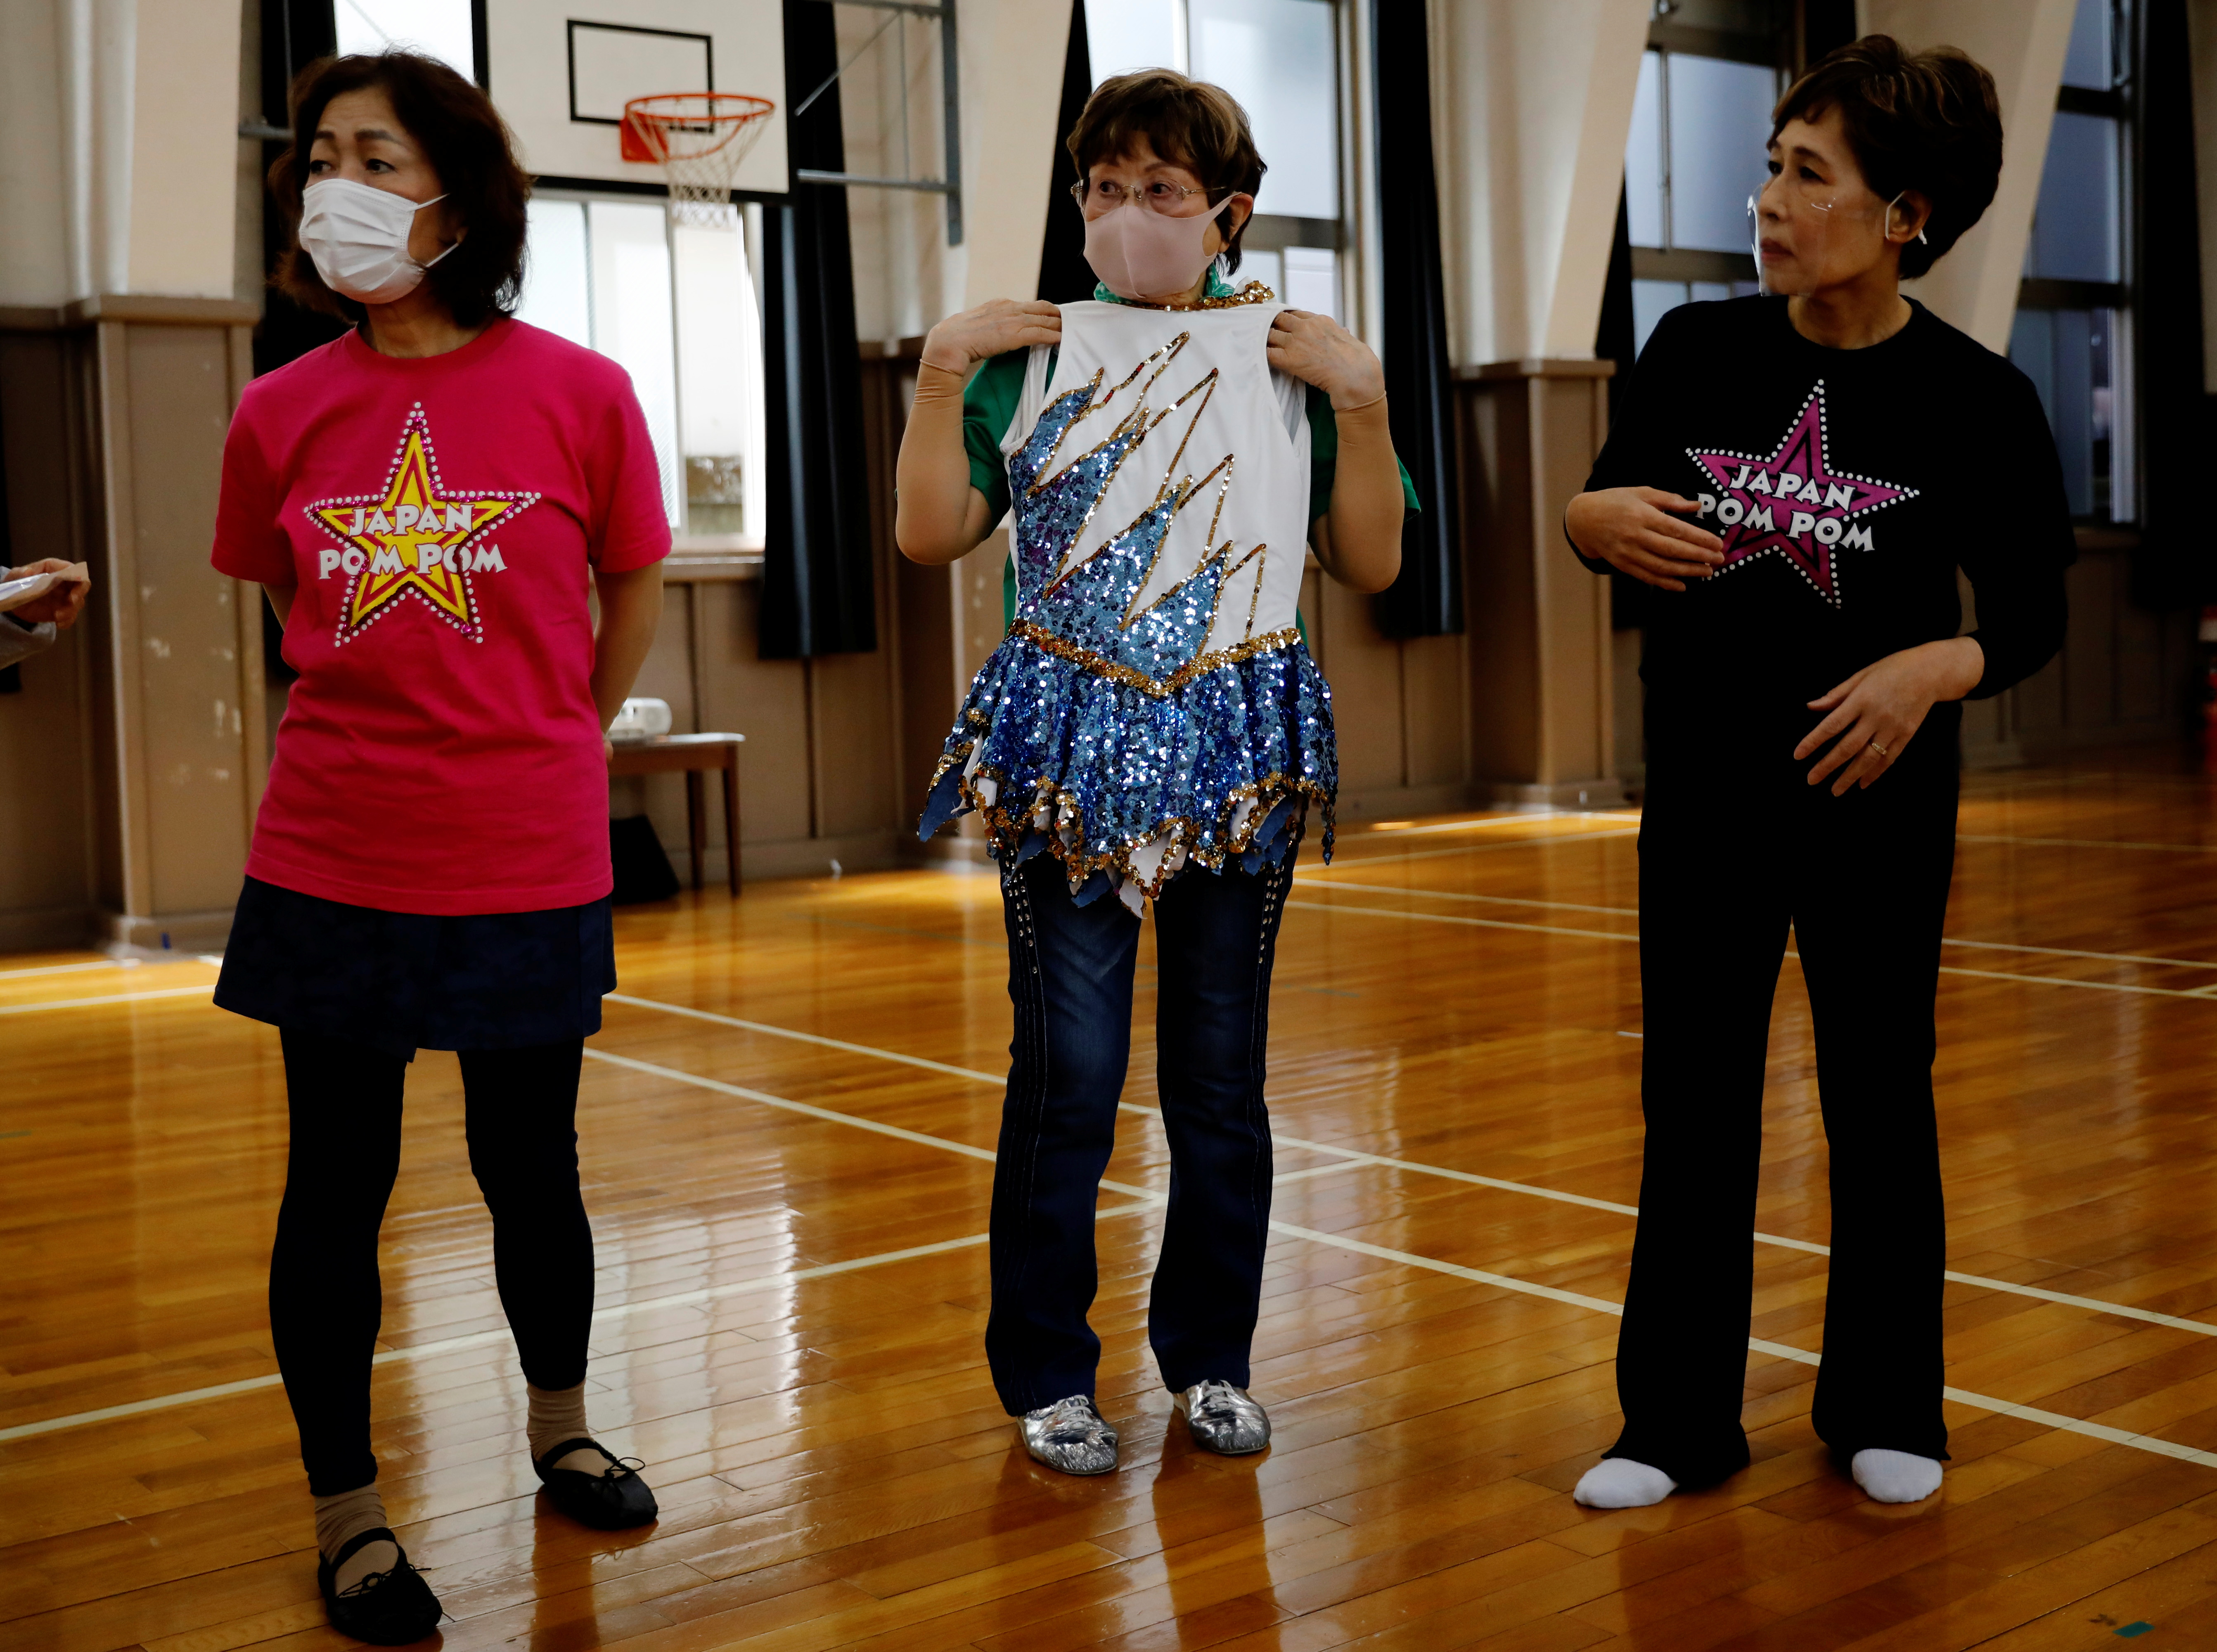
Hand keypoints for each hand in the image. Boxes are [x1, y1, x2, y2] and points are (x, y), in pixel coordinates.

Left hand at [5, 560, 90, 627]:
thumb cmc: (16, 584)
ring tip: (57, 616)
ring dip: (71, 610)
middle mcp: (64, 582)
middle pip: (82, 585)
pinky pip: (71, 617)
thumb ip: (19, 573)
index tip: (73, 582)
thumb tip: (28, 572)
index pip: (71, 569)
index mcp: (54, 569)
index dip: (76, 575)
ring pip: (78, 603)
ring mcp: (65, 597)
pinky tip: (58, 624)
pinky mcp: (63, 611)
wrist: (14, 602)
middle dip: (79, 594)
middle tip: (72, 601)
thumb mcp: (14, 576)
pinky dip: (67, 621)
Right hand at [919, 299, 1061, 375]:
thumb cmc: (958, 339)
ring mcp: (1012, 319)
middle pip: (1041, 308)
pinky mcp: (1014, 334)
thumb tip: (1001, 333)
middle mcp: (1008, 307)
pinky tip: (1062, 339)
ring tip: (1072, 330)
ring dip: (1059, 325)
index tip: (1054, 316)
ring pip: (1044, 320)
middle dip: (1057, 315)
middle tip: (1071, 322)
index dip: (1043, 311)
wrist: (948, 343)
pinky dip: (1054, 336)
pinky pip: (1041, 333)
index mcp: (1000, 304)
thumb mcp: (979, 326)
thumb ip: (993, 324)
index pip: (1028, 305)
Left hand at [1265, 310, 1384, 408]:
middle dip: (1272, 324)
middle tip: (1266, 333)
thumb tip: (1344, 331)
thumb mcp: (1349, 339)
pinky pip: (1267, 352)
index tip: (1283, 326)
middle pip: (1279, 319)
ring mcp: (1295, 341)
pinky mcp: (1288, 358)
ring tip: (1261, 346)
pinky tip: (1261, 357)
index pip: (1296, 314)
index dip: (1288, 320)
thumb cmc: (1356, 361)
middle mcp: (1305, 327)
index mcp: (1320, 321)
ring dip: (1264, 339)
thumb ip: (1341, 333)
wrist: (1354, 376)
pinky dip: (1262, 354)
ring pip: (1269, 333)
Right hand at [1564, 488, 1722, 591]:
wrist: (1583, 519)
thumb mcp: (1642, 492)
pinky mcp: (1622, 565)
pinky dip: (1665, 583)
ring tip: (1707, 572)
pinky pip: (1646, 577)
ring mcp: (1627, 553)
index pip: (1676, 529)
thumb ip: (1669, 500)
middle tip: (1719, 559)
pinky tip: (1682, 585)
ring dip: (1687, 571)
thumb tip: (1696, 506)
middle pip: (1672, 550)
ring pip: (1661, 566)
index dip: (1699, 538)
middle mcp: (1635, 536)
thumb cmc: (1615, 501)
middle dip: (1699, 556)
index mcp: (1642, 515)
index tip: (1717, 543)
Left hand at [1795, 638, 1984, 793]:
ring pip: (1868, 758)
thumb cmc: (1892, 669)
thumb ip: (1836, 694)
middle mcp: (1876, 716)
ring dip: (1850, 776)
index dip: (1813, 742)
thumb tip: (1811, 707)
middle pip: (1848, 747)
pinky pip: (1889, 758)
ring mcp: (1894, 727)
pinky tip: (1863, 784)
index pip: (1831, 725)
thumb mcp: (1861, 675)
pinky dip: (1876, 773)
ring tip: (1835, 790)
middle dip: (1827, 766)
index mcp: (1861, 699)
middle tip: (1811, 780)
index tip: (1797, 756)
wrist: (1931, 671)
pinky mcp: (1907, 734)